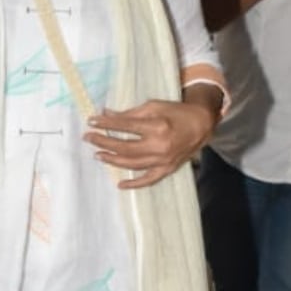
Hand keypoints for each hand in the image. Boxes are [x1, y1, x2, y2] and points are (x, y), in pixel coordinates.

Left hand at [85, 99, 216, 189]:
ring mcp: (163, 160)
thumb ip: (130, 113)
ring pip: (132, 163)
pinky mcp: (168, 169)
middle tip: (88, 138)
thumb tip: (107, 114)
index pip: (124, 126)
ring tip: (98, 154)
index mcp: (156, 126)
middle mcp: (159, 145)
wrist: (201, 125)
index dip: (106, 123)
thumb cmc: (177, 113)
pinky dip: (135, 184)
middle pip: (124, 146)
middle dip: (103, 142)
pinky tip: (120, 184)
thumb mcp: (154, 106)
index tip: (91, 121)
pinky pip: (149, 180)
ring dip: (112, 159)